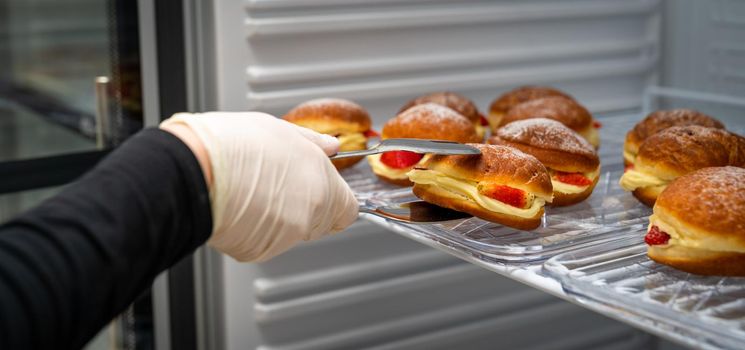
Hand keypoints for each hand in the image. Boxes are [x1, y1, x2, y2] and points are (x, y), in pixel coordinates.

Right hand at [160, 112, 358, 261]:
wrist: (192, 170)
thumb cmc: (234, 145)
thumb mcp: (281, 130)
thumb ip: (313, 143)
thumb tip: (331, 146)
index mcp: (323, 189)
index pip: (349, 209)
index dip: (338, 198)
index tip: (327, 188)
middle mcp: (308, 219)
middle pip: (321, 219)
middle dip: (307, 202)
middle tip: (281, 180)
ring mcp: (283, 238)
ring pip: (292, 230)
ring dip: (280, 213)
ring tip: (254, 186)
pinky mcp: (256, 251)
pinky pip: (265, 239)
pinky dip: (257, 225)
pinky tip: (241, 201)